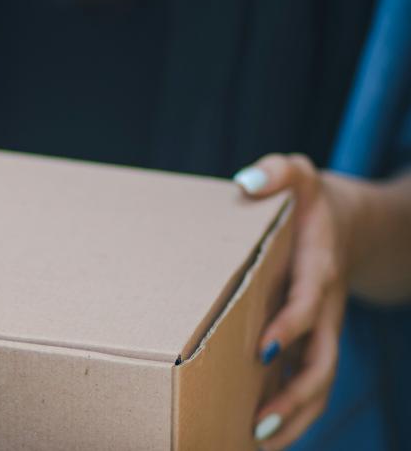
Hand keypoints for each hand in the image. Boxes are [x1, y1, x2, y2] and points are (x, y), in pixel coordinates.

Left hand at [233, 154, 356, 449]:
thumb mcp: (298, 174)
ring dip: (294, 416)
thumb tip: (246, 182)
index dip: (290, 327)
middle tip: (259, 423)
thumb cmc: (310, 201)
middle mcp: (324, 307)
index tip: (262, 348)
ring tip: (257, 443)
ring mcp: (321, 329)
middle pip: (321, 363)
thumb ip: (277, 172)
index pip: (308, 305)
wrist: (350, 222)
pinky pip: (306, 380)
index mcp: (319, 270)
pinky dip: (290, 409)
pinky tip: (258, 432)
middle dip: (294, 396)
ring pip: (317, 382)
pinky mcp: (311, 339)